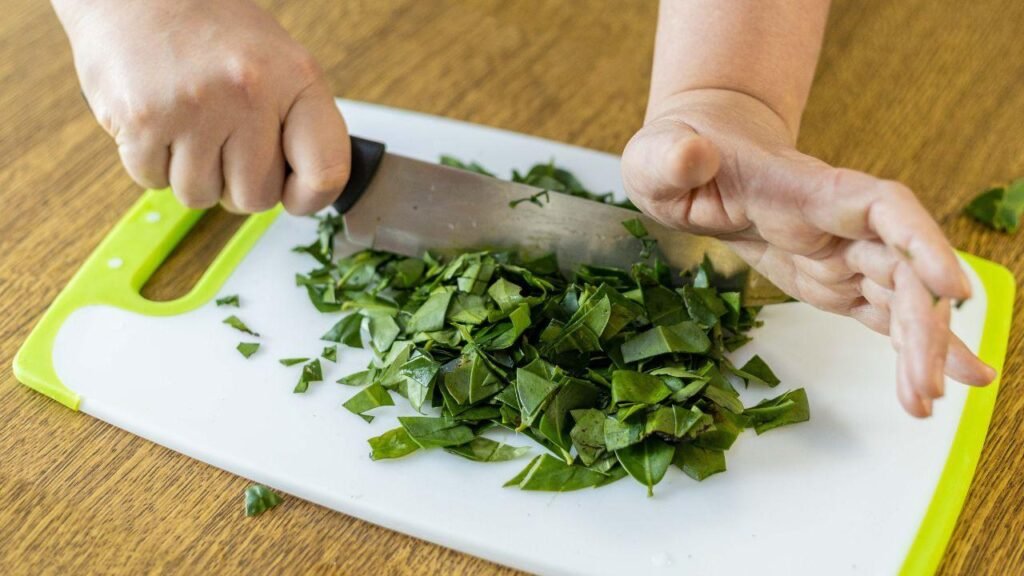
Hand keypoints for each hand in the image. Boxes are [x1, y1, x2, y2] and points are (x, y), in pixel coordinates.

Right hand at [57, 0, 348, 213]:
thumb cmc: (210, 30)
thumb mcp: (278, 61)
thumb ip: (298, 123)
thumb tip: (305, 191)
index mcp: (295, 78)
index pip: (326, 172)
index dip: (310, 198)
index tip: (295, 195)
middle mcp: (249, 93)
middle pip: (256, 198)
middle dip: (238, 184)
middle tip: (223, 142)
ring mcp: (194, 108)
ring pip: (201, 197)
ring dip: (192, 174)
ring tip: (188, 124)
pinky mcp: (143, 120)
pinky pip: (154, 181)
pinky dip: (153, 162)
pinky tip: (159, 120)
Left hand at [622, 89, 995, 416]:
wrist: (695, 159)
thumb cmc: (678, 154)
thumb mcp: (656, 155)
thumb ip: (671, 156)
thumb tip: (691, 155)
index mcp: (803, 189)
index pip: (880, 207)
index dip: (921, 243)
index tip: (951, 288)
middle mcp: (836, 221)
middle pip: (899, 269)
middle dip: (920, 326)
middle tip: (926, 390)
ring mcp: (838, 252)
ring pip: (896, 298)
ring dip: (918, 348)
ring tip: (928, 403)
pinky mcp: (830, 280)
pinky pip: (877, 314)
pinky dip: (901, 348)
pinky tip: (922, 388)